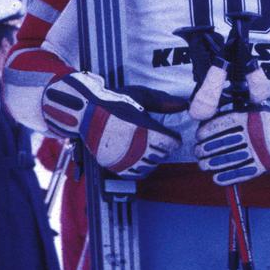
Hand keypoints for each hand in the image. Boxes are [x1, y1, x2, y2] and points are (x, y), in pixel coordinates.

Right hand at [40, 72, 180, 178]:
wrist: (85, 111)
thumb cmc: (114, 100)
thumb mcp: (139, 95)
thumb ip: (162, 102)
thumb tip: (183, 105)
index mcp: (142, 127)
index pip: (171, 142)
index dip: (173, 137)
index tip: (170, 134)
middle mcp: (134, 145)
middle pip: (162, 154)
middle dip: (164, 147)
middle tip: (158, 138)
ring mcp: (123, 158)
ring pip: (150, 166)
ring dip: (153, 158)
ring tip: (147, 146)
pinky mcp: (113, 166)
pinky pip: (135, 174)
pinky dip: (140, 168)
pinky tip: (138, 157)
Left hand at [194, 103, 269, 185]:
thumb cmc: (264, 125)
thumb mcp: (253, 112)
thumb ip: (234, 114)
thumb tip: (207, 118)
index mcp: (250, 118)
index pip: (225, 124)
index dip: (209, 130)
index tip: (198, 136)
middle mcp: (254, 134)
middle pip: (225, 143)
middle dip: (207, 148)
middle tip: (196, 151)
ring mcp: (259, 151)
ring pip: (231, 159)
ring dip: (214, 163)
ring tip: (202, 164)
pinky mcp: (263, 166)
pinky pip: (242, 172)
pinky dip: (228, 177)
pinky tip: (216, 178)